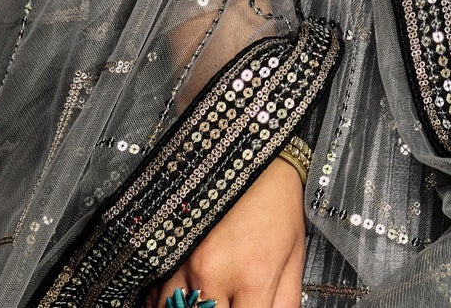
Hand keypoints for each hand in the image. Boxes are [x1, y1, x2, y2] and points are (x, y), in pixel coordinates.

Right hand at [145, 155, 304, 307]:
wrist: (254, 158)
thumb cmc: (277, 206)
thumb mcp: (294, 257)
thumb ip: (286, 303)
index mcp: (254, 276)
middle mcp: (217, 273)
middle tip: (230, 304)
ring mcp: (188, 262)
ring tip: (209, 301)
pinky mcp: (171, 251)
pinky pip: (156, 296)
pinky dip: (167, 303)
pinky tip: (182, 300)